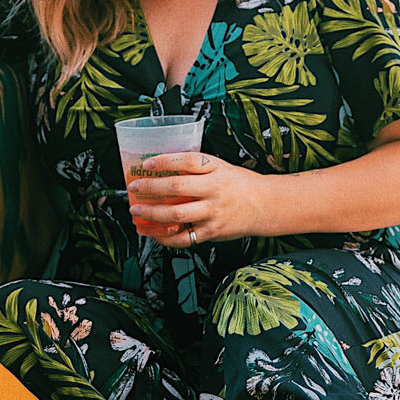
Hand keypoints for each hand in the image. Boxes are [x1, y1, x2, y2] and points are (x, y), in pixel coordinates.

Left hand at [127, 152, 265, 247]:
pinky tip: (154, 233)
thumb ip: (197, 169)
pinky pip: (184, 238)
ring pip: (177, 214)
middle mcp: (214, 190)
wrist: (264, 205)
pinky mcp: (212, 232)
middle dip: (151, 187)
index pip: (188, 160)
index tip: (148, 163)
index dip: (165, 161)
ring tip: (137, 212)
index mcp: (216, 170)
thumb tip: (164, 169)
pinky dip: (165, 237)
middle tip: (134, 187)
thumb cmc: (239, 184)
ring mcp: (213, 213)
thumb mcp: (221, 167)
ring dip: (152, 214)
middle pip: (177, 187)